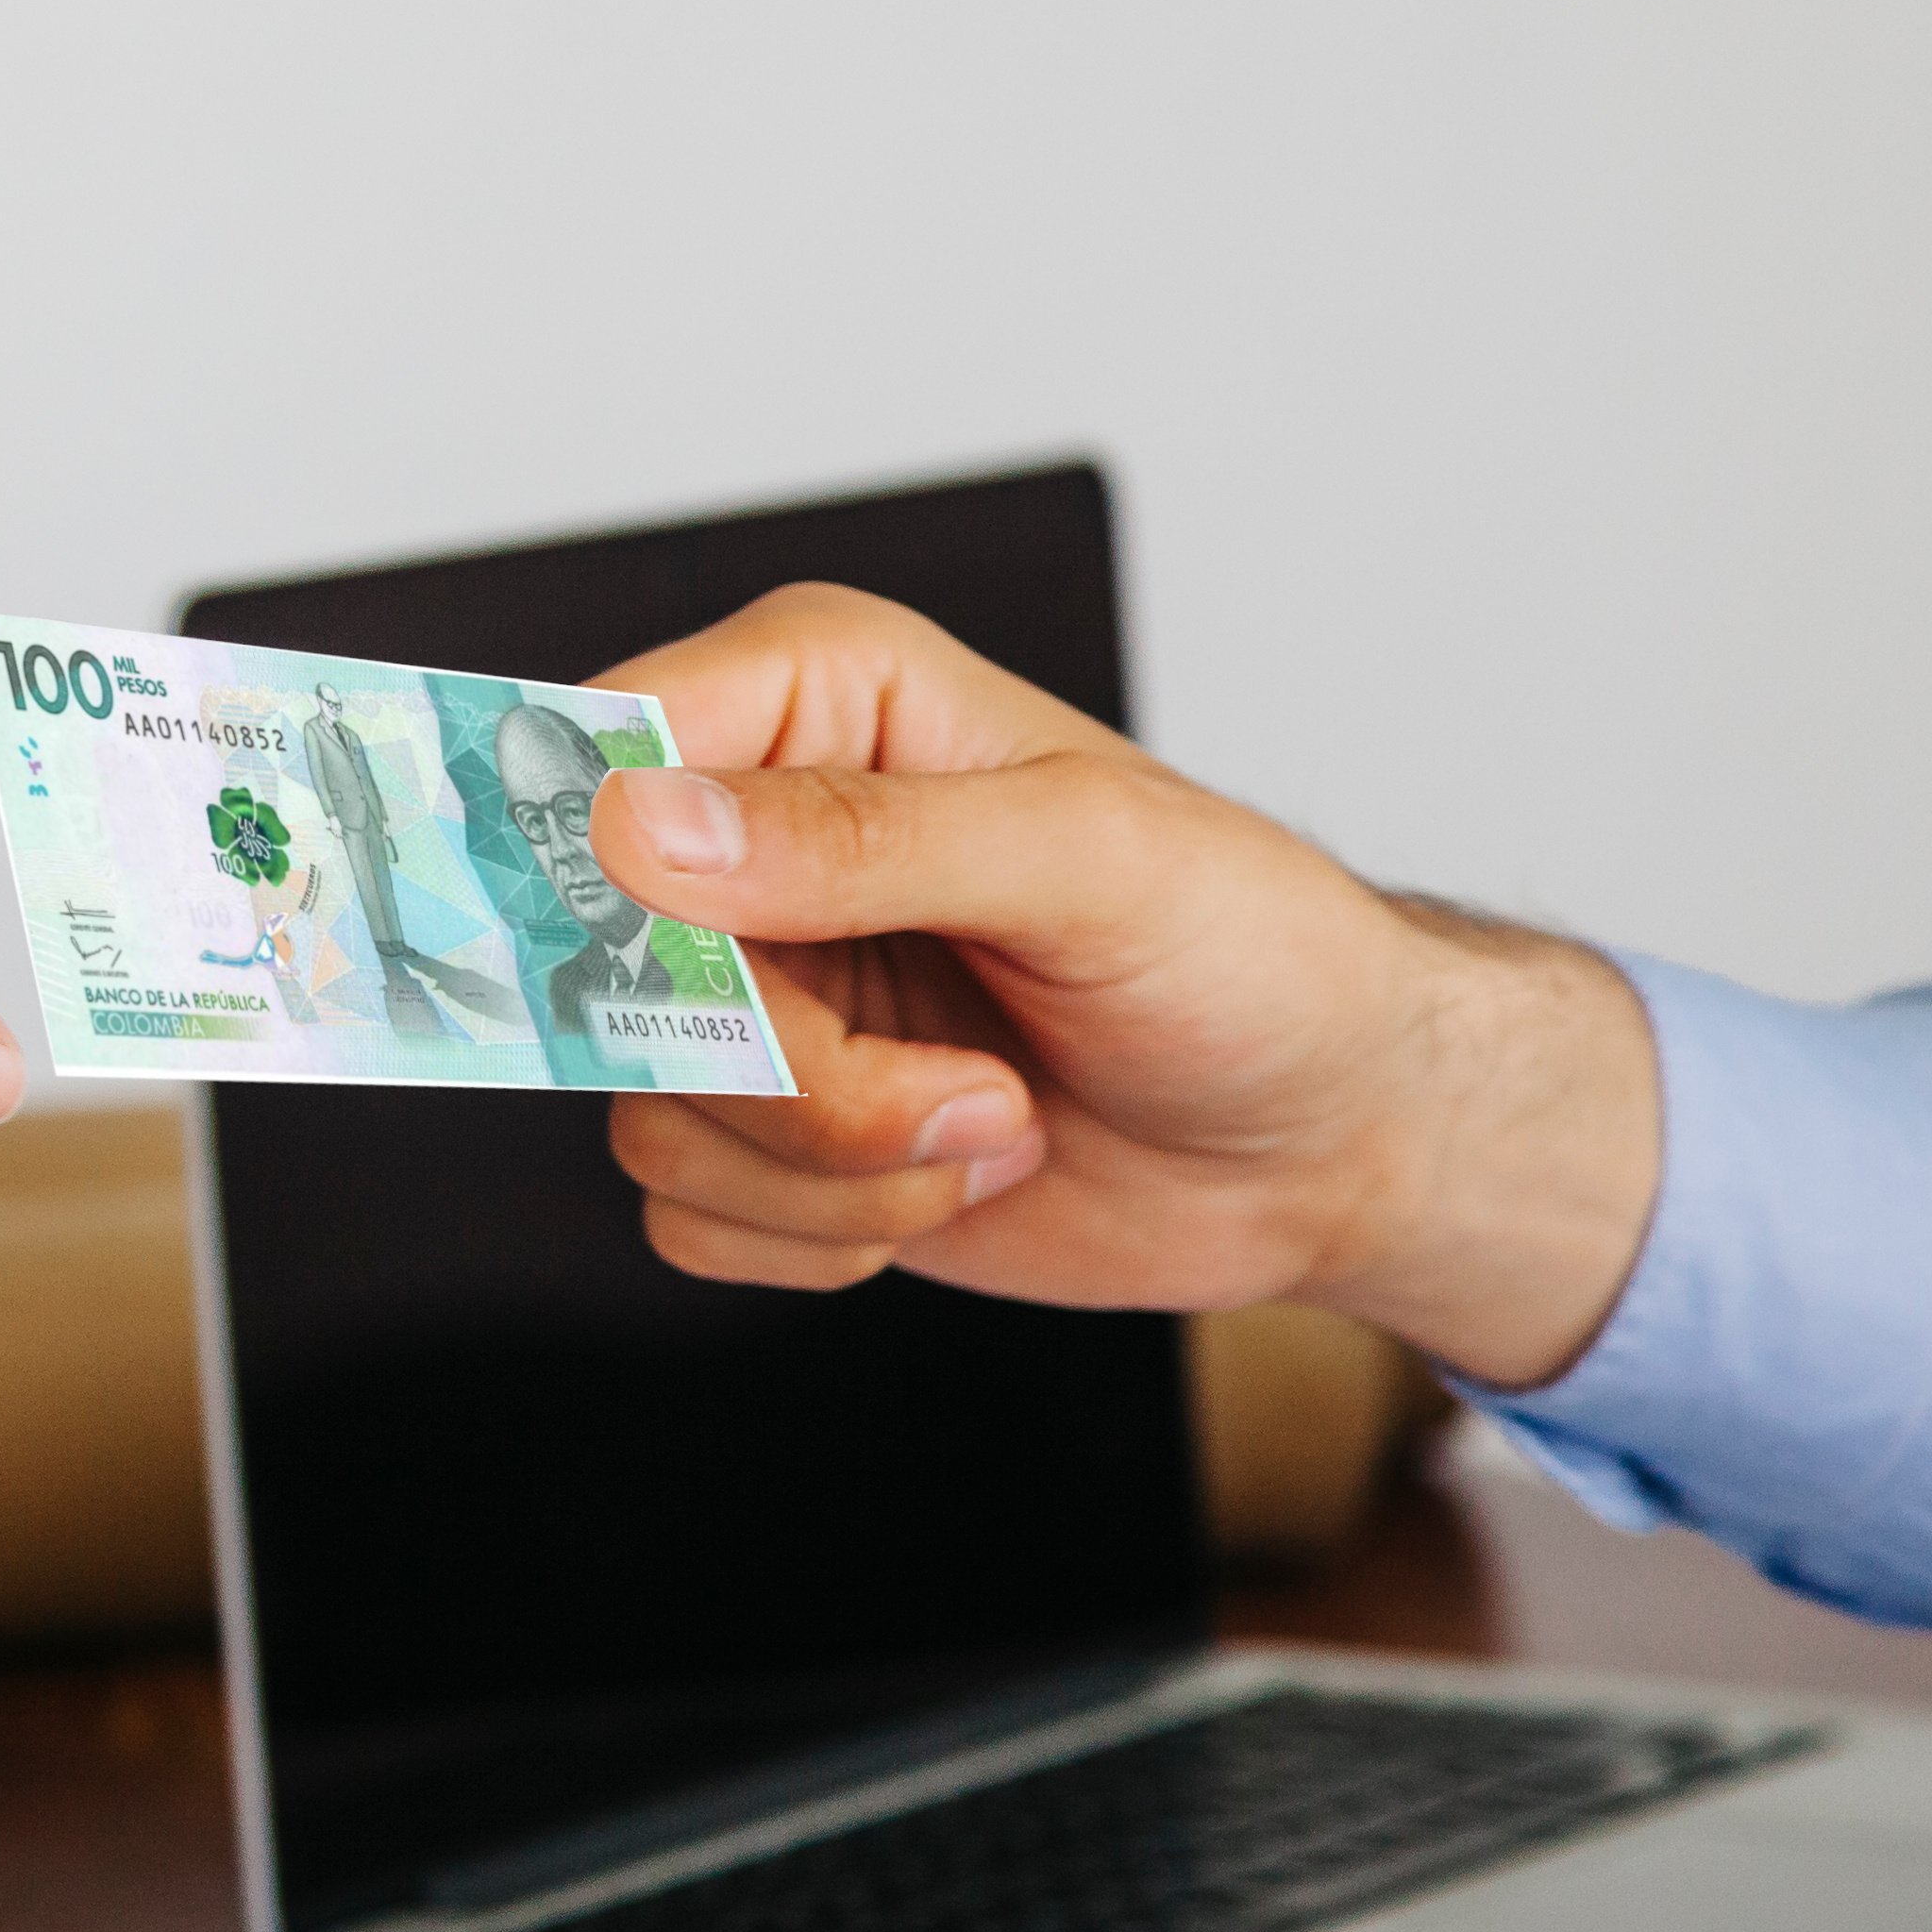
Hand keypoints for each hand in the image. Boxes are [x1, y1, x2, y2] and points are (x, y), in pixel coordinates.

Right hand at [586, 583, 1657, 1387]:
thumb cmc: (1256, 956)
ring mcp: (758, 993)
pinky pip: (684, 1208)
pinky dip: (823, 1232)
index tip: (681, 965)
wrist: (1333, 1138)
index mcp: (819, 699)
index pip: (602, 746)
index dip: (599, 862)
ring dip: (836, 1165)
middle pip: (612, 968)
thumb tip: (641, 824)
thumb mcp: (1086, 863)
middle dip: (795, 1074)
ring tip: (989, 1121)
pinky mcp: (770, 1130)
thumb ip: (860, 836)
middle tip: (961, 1083)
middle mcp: (759, 838)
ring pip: (647, 1107)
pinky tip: (949, 1182)